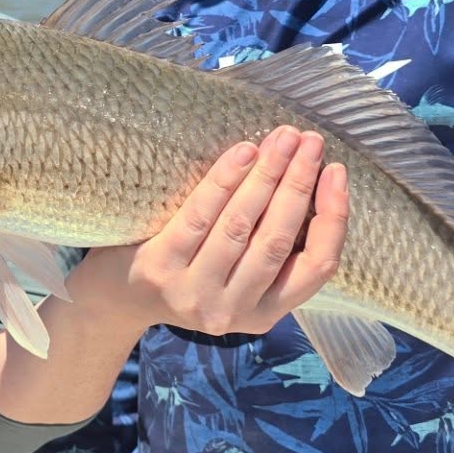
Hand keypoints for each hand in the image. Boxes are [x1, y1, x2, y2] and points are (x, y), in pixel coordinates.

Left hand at [69, 125, 347, 338]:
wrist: (116, 297)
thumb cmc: (188, 272)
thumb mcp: (237, 277)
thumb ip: (270, 249)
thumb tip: (311, 179)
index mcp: (263, 313)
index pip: (317, 267)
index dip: (333, 218)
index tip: (336, 172)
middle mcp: (233, 310)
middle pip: (278, 239)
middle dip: (299, 184)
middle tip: (311, 141)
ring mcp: (194, 292)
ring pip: (242, 226)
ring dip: (268, 176)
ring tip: (283, 139)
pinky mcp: (161, 268)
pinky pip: (200, 216)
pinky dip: (225, 180)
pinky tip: (243, 152)